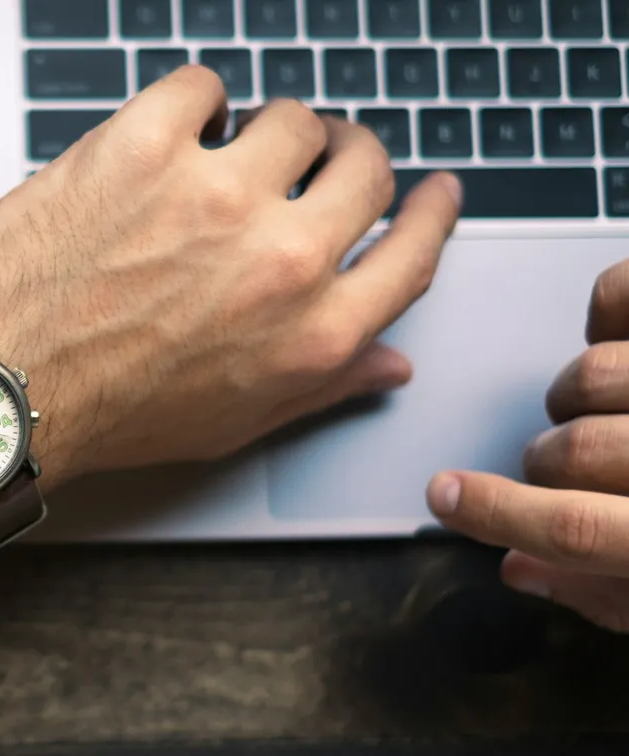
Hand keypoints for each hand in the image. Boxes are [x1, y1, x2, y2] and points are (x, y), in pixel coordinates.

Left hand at [0, 66, 461, 483]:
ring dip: (267, 131)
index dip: (431, 212)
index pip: (414, 251)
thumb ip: (323, 385)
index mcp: (314, 331)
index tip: (431, 191)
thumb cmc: (107, 413)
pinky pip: (201, 86)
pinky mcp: (143, 148)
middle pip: (365, 167)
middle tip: (320, 157)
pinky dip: (193, 102)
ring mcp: (214, 194)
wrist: (1, 390)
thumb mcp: (234, 422)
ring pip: (291, 118)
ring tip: (229, 152)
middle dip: (349, 156)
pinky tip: (173, 130)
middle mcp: (280, 259)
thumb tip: (388, 360)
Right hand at [427, 259, 628, 631]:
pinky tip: (612, 333)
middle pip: (572, 452)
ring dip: (576, 394)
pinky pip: (625, 296)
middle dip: (546, 463)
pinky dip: (609, 305)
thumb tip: (519, 569)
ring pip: (595, 376)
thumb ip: (605, 593)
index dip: (498, 516)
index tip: (443, 496)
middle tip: (552, 465)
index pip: (574, 533)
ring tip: (598, 409)